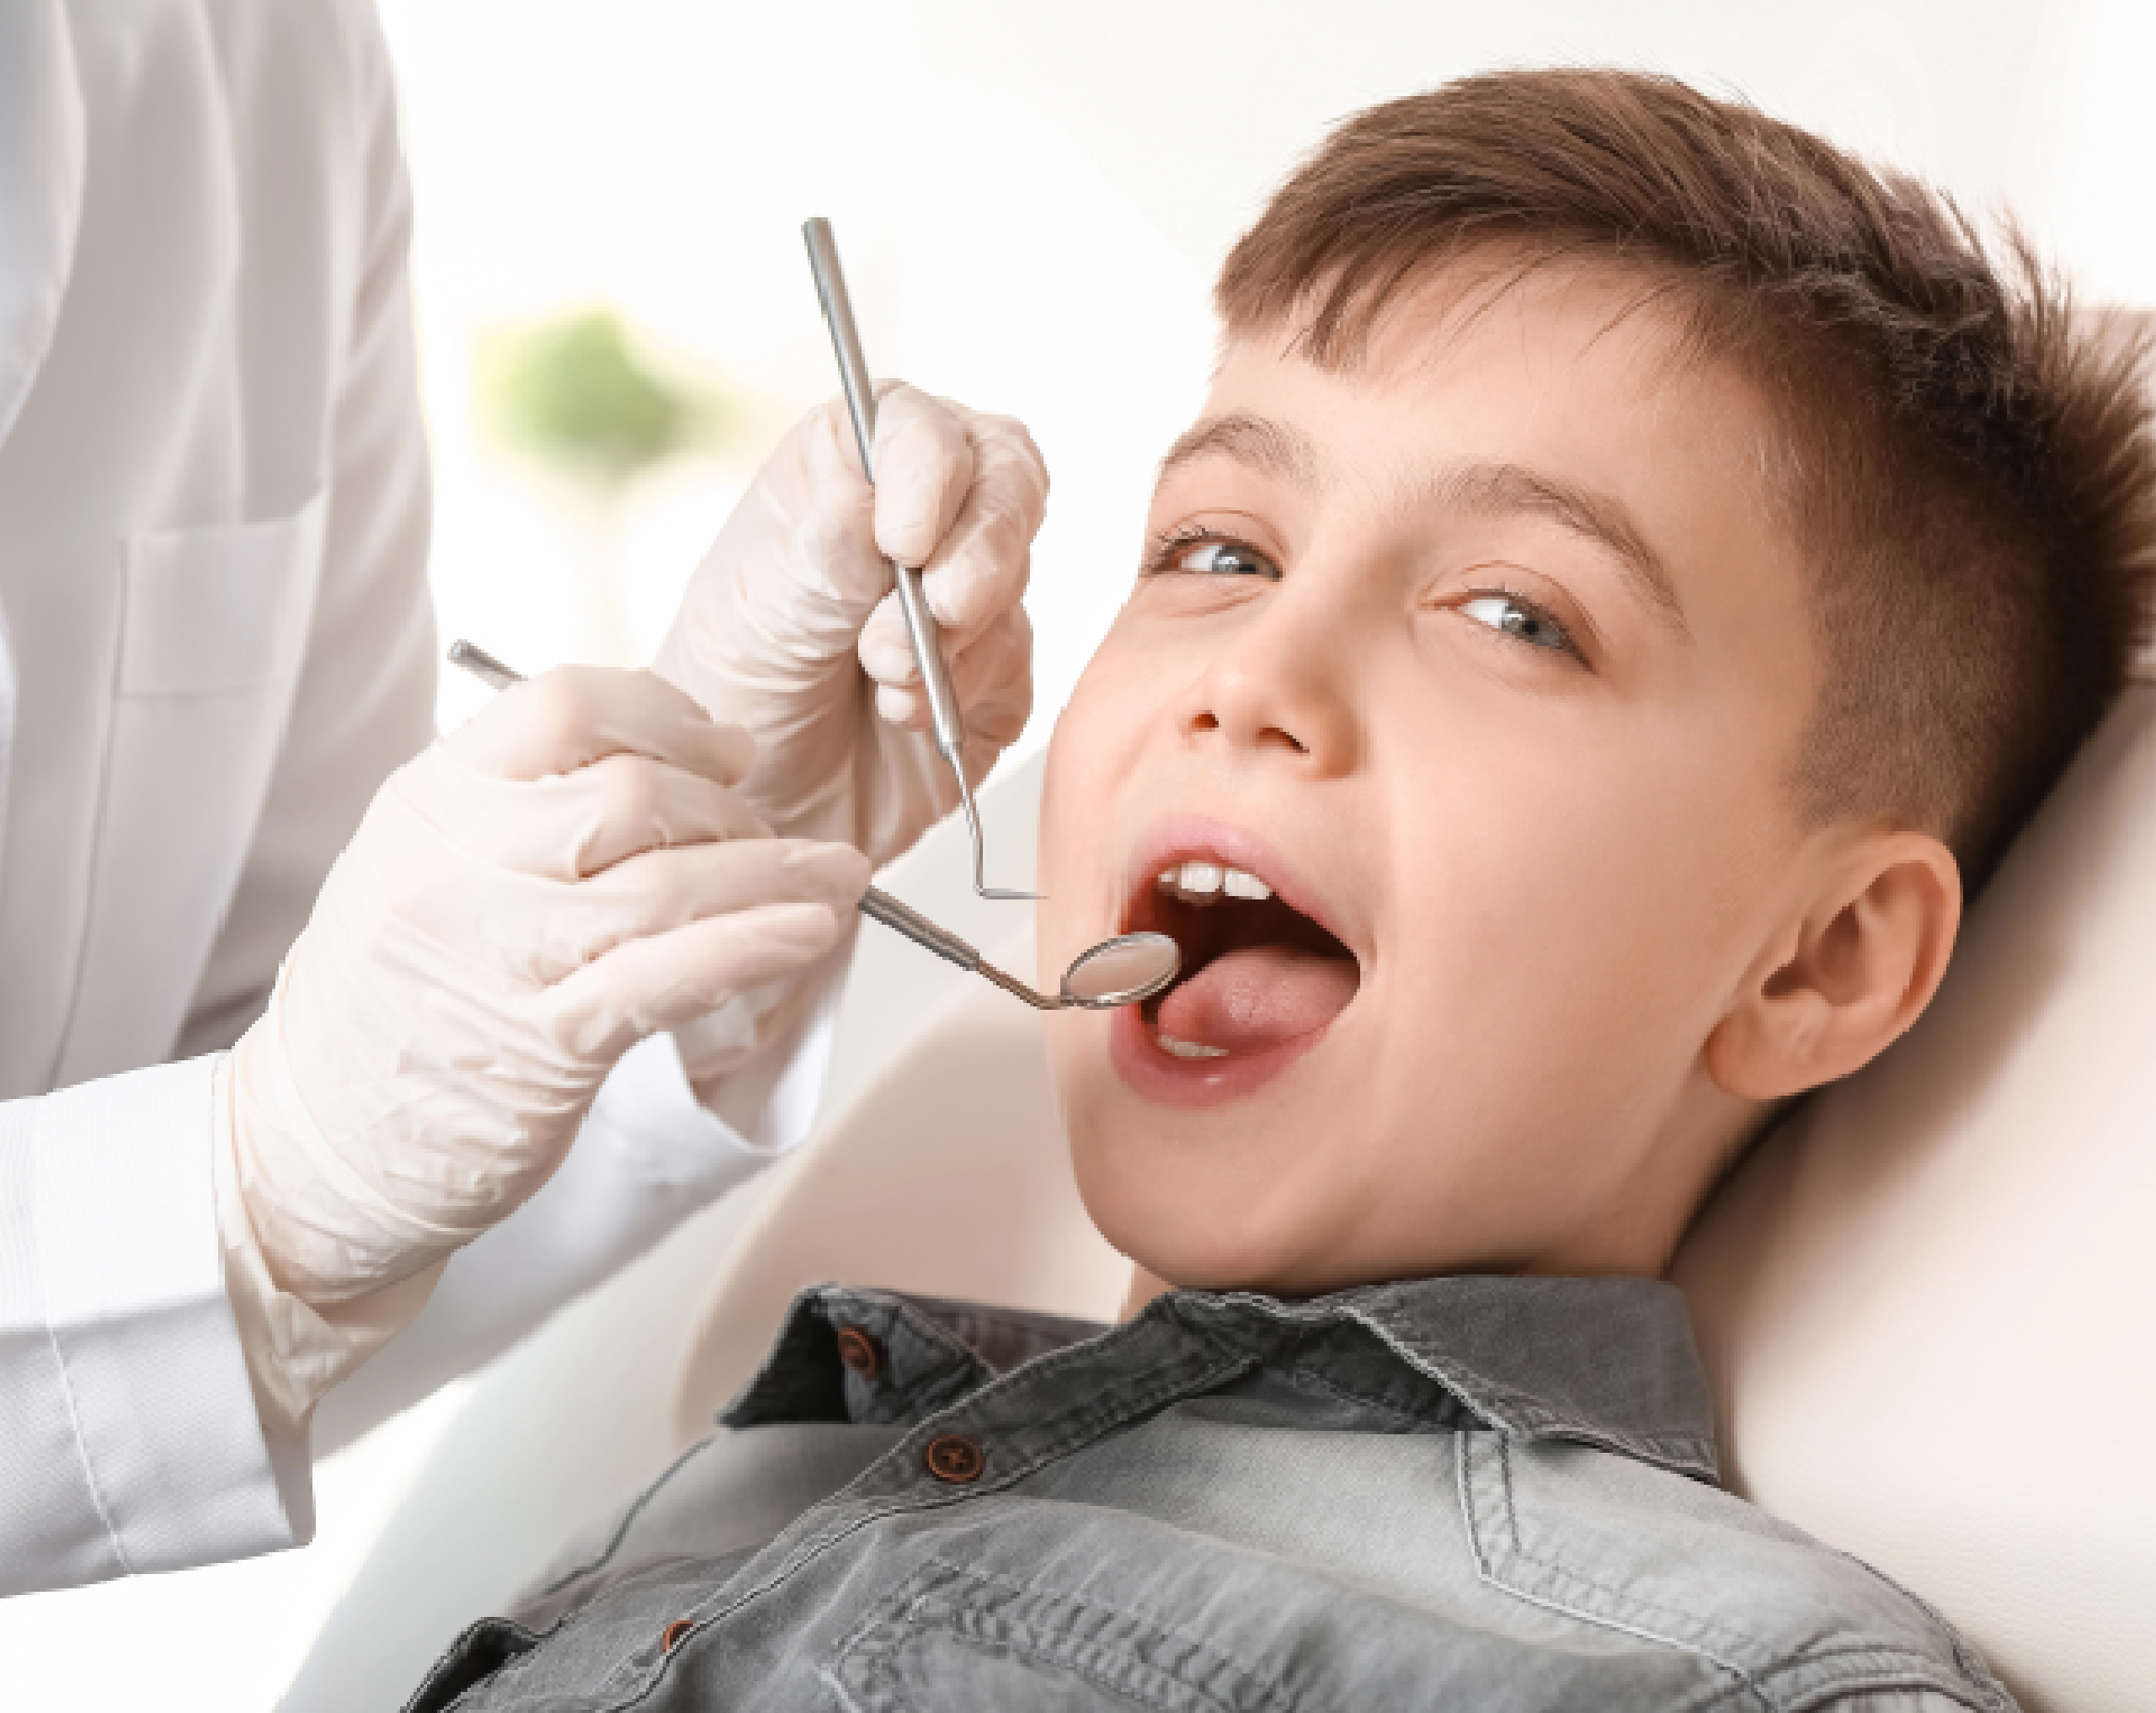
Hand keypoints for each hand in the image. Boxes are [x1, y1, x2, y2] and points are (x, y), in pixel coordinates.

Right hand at [224, 667, 870, 1309]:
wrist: (311, 1148)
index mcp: (429, 802)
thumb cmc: (392, 1003)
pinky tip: (810, 931)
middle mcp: (457, 867)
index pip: (565, 704)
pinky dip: (756, 944)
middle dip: (731, 806)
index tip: (724, 746)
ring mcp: (498, 957)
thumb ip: (525, 806)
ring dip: (776, 874)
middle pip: (634, 790)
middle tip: (772, 834)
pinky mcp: (543, 1048)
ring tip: (839, 876)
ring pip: (669, 882)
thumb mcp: (425, 866)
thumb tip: (672, 758)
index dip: (669, 717)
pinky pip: (670, 975)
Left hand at [653, 383, 1047, 867]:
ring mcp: (964, 595)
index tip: (903, 538)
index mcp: (847, 469)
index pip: (924, 426)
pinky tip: (902, 714)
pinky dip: (965, 694)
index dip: (932, 470)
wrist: (754, 807)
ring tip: (878, 678)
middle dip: (979, 552)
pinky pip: (1019, 665)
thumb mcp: (756, 612)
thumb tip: (878, 506)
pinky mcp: (995, 674)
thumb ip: (824, 554)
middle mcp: (917, 519)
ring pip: (1016, 580)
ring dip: (953, 639)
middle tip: (936, 611)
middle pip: (1006, 483)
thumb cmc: (730, 693)